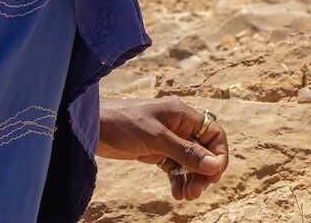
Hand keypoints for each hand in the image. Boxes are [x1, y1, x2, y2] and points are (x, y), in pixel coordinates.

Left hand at [98, 95, 228, 200]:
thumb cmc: (123, 124)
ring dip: (192, 179)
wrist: (91, 126)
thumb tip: (215, 165)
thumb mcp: (156, 139)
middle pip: (203, 150)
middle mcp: (178, 125)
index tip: (214, 175)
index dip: (219, 154)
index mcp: (182, 114)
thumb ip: (186, 152)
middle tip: (196, 191)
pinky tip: (176, 194)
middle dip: (203, 172)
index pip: (213, 133)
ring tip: (186, 196)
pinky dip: (178, 180)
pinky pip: (175, 167)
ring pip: (190, 162)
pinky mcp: (155, 151)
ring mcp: (167, 139)